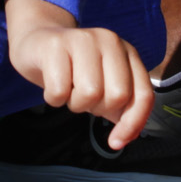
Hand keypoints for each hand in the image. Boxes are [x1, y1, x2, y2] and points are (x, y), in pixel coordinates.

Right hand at [4, 0, 153, 148]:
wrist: (37, 41)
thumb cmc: (72, 69)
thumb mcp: (102, 86)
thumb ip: (120, 109)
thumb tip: (127, 137)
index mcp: (127, 52)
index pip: (143, 95)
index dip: (133, 123)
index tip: (116, 142)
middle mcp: (109, 41)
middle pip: (118, 96)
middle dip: (98, 108)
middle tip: (83, 97)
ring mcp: (83, 39)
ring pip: (90, 93)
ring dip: (74, 103)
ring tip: (67, 88)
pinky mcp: (56, 45)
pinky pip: (59, 91)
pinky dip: (53, 98)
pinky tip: (50, 83)